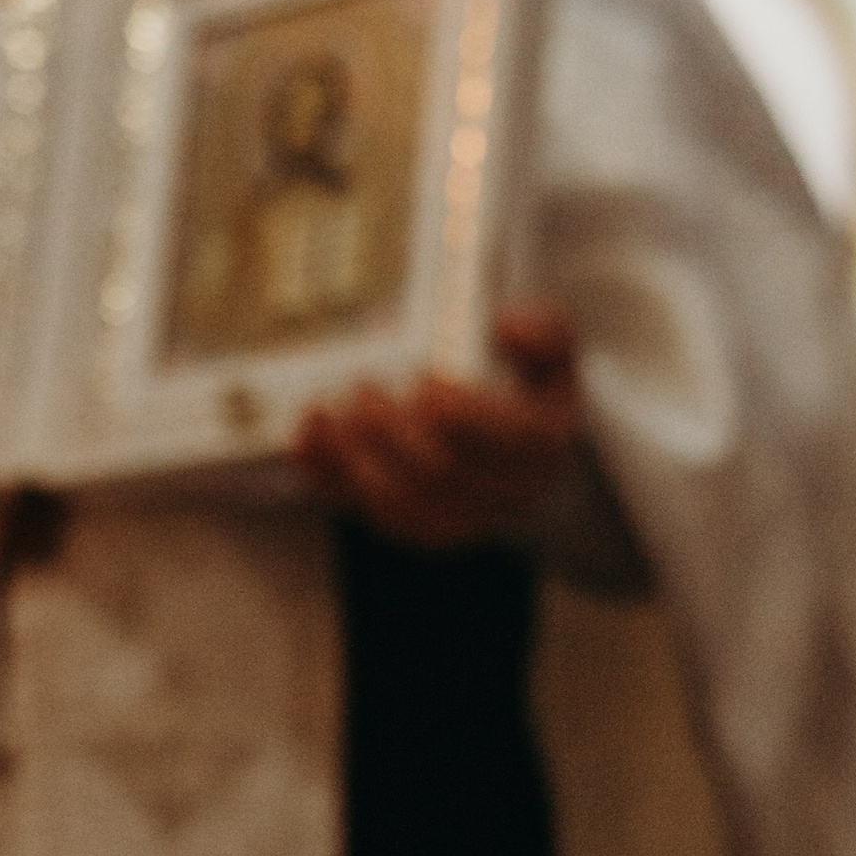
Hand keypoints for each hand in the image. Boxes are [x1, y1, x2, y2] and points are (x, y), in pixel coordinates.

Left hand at [294, 302, 581, 551]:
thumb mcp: (549, 351)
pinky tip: (305, 440)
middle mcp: (505, 495)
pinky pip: (368, 514)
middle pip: (442, 475)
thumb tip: (507, 326)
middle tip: (361, 385)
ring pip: (400, 505)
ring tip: (324, 409)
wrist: (511, 447)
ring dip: (352, 458)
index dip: (464, 413)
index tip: (426, 379)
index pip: (508, 440)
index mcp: (542, 446)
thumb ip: (542, 331)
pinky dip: (331, 477)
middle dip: (393, 429)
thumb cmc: (521, 388)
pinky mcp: (416, 529)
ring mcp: (459, 520)